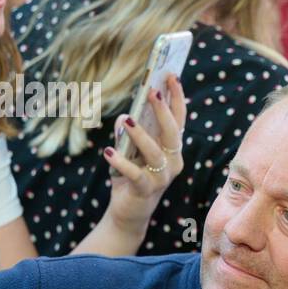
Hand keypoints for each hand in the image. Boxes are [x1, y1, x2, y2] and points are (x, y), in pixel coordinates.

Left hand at [102, 73, 186, 235]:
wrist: (129, 212)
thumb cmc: (131, 176)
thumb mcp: (130, 151)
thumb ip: (129, 133)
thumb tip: (126, 117)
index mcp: (173, 150)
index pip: (179, 120)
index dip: (176, 99)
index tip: (171, 76)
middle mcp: (173, 163)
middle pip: (172, 134)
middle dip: (163, 111)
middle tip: (152, 91)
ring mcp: (162, 178)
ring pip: (155, 153)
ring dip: (140, 135)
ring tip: (126, 120)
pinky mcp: (145, 191)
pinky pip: (135, 174)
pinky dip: (121, 163)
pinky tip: (108, 151)